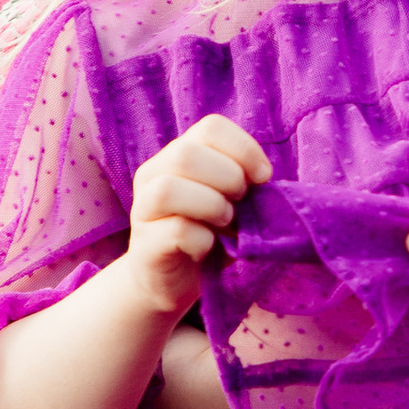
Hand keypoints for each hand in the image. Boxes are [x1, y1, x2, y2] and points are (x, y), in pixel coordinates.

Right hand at [123, 117, 270, 321]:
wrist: (172, 282)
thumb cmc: (207, 235)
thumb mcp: (230, 202)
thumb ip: (244, 183)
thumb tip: (265, 178)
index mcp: (176, 155)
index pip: (210, 127)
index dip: (244, 148)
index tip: (263, 178)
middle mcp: (153, 174)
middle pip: (185, 153)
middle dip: (228, 177)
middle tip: (240, 203)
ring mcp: (143, 209)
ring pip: (169, 189)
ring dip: (212, 206)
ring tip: (225, 223)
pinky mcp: (145, 245)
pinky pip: (175, 231)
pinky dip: (203, 240)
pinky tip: (208, 248)